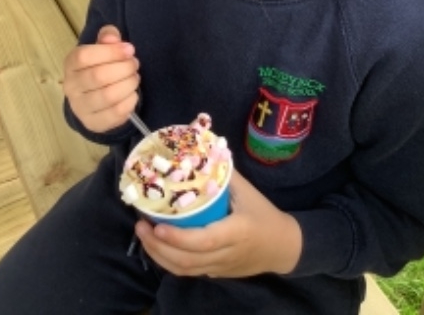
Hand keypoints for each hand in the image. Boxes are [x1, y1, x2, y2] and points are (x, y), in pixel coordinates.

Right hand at [62, 25, 139, 132]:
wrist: (91, 97)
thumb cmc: (98, 66)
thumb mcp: (101, 48)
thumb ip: (108, 37)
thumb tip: (112, 38)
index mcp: (70, 64)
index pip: (84, 56)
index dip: (111, 52)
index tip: (129, 50)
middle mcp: (71, 87)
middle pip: (99, 76)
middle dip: (124, 68)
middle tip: (135, 64)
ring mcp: (80, 107)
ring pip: (109, 96)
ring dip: (129, 84)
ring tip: (134, 78)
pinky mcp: (93, 123)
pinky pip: (116, 113)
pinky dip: (130, 101)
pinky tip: (132, 94)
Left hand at [134, 169, 302, 276]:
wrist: (283, 247)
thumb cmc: (264, 214)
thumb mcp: (248, 192)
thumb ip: (223, 173)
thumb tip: (200, 149)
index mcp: (236, 232)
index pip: (203, 241)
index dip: (178, 237)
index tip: (157, 226)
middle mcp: (226, 254)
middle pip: (188, 259)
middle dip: (159, 246)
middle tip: (140, 226)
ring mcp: (220, 267)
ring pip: (185, 270)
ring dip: (160, 255)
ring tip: (143, 234)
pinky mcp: (216, 274)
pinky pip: (189, 272)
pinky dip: (170, 261)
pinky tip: (158, 246)